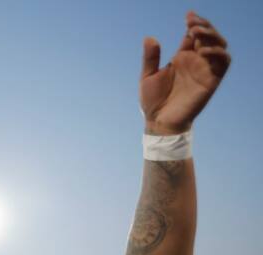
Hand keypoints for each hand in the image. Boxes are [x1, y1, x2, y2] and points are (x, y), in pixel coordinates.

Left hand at [140, 11, 230, 134]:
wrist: (159, 121)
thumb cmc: (153, 101)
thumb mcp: (148, 76)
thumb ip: (151, 57)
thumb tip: (149, 37)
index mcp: (181, 58)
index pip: (194, 35)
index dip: (194, 23)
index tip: (188, 16)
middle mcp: (195, 62)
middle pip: (209, 37)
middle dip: (204, 26)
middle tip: (192, 24)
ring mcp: (204, 70)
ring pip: (219, 46)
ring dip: (212, 36)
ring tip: (196, 34)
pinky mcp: (211, 81)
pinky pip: (223, 63)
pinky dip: (217, 53)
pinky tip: (203, 51)